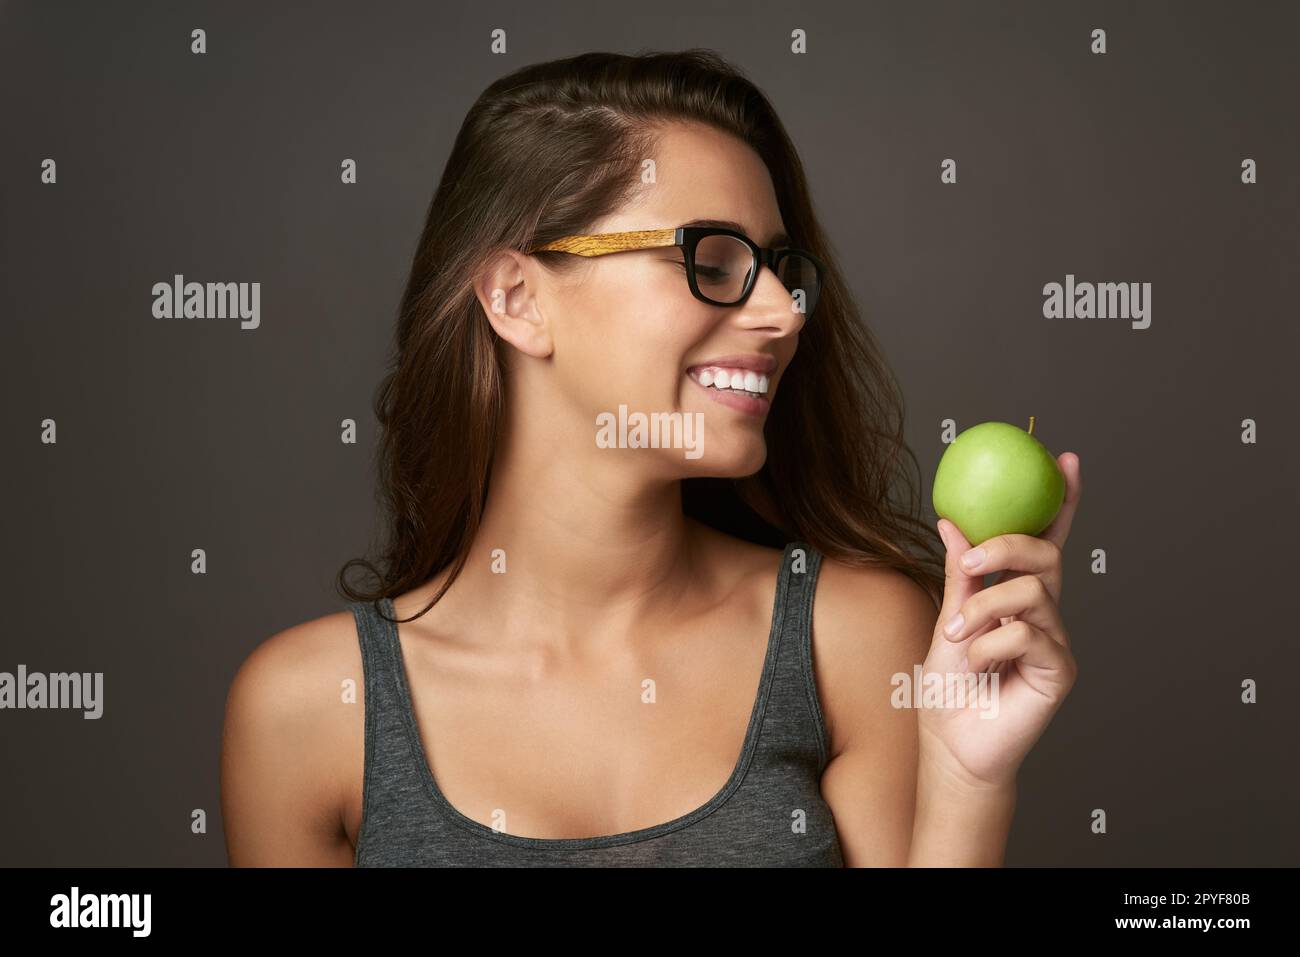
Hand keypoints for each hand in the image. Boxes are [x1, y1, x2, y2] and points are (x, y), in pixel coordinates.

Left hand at [916, 452, 1081, 789]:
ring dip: (984, 608)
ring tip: (958, 635)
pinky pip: (1029, 634)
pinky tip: (981, 666)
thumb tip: (952, 521)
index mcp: (1018, 596)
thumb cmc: (948, 687)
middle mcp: (1044, 613)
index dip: (1061, 500)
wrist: (949, 743)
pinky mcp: (1061, 670)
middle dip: (1006, 547)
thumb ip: (959, 575)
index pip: (1045, 540)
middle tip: (969, 560)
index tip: (1065, 458)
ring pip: (1031, 593)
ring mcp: (1056, 641)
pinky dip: (993, 644)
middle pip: (1045, 555)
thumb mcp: (948, 619)